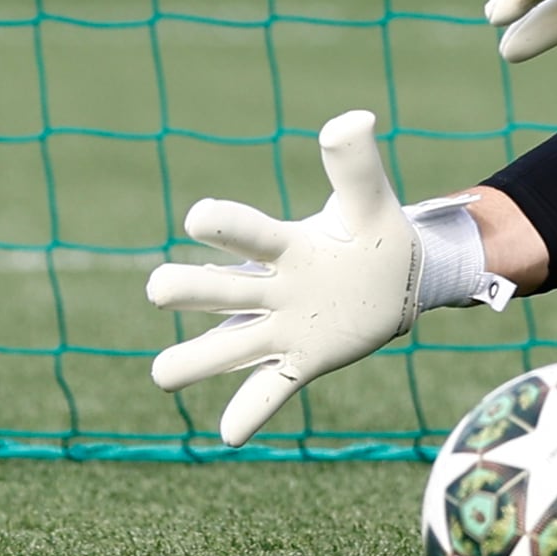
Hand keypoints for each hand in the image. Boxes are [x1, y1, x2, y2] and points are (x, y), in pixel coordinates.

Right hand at [145, 111, 421, 444]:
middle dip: (187, 287)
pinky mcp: (297, 364)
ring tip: (164, 373)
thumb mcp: (370, 201)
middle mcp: (268, 289)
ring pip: (222, 350)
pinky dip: (248, 413)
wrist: (396, 279)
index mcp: (284, 246)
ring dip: (192, 362)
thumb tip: (352, 120)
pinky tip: (228, 435)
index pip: (246, 233)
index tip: (199, 216)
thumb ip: (357, 165)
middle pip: (216, 290)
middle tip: (160, 286)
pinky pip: (266, 393)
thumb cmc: (372, 233)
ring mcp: (278, 329)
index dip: (224, 225)